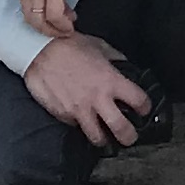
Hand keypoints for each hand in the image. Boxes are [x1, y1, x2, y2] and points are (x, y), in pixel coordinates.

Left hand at [15, 0, 101, 39]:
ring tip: (67, 28)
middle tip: (60, 28)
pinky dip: (62, 24)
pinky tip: (71, 23)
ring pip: (39, 19)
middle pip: (29, 15)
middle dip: (44, 27)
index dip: (39, 15)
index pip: (24, 3)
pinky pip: (54, 16)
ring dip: (54, 28)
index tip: (53, 18)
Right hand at [27, 33, 155, 147]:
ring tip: (105, 137)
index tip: (144, 109)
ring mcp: (79, 110)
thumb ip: (115, 58)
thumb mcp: (99, 46)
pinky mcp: (63, 115)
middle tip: (130, 138)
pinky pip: (76, 127)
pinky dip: (80, 126)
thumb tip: (124, 64)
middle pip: (121, 128)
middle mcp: (98, 99)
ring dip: (103, 139)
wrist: (40, 51)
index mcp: (111, 80)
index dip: (145, 107)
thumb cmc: (68, 46)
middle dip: (129, 137)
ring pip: (97, 137)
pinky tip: (82, 121)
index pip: (138, 100)